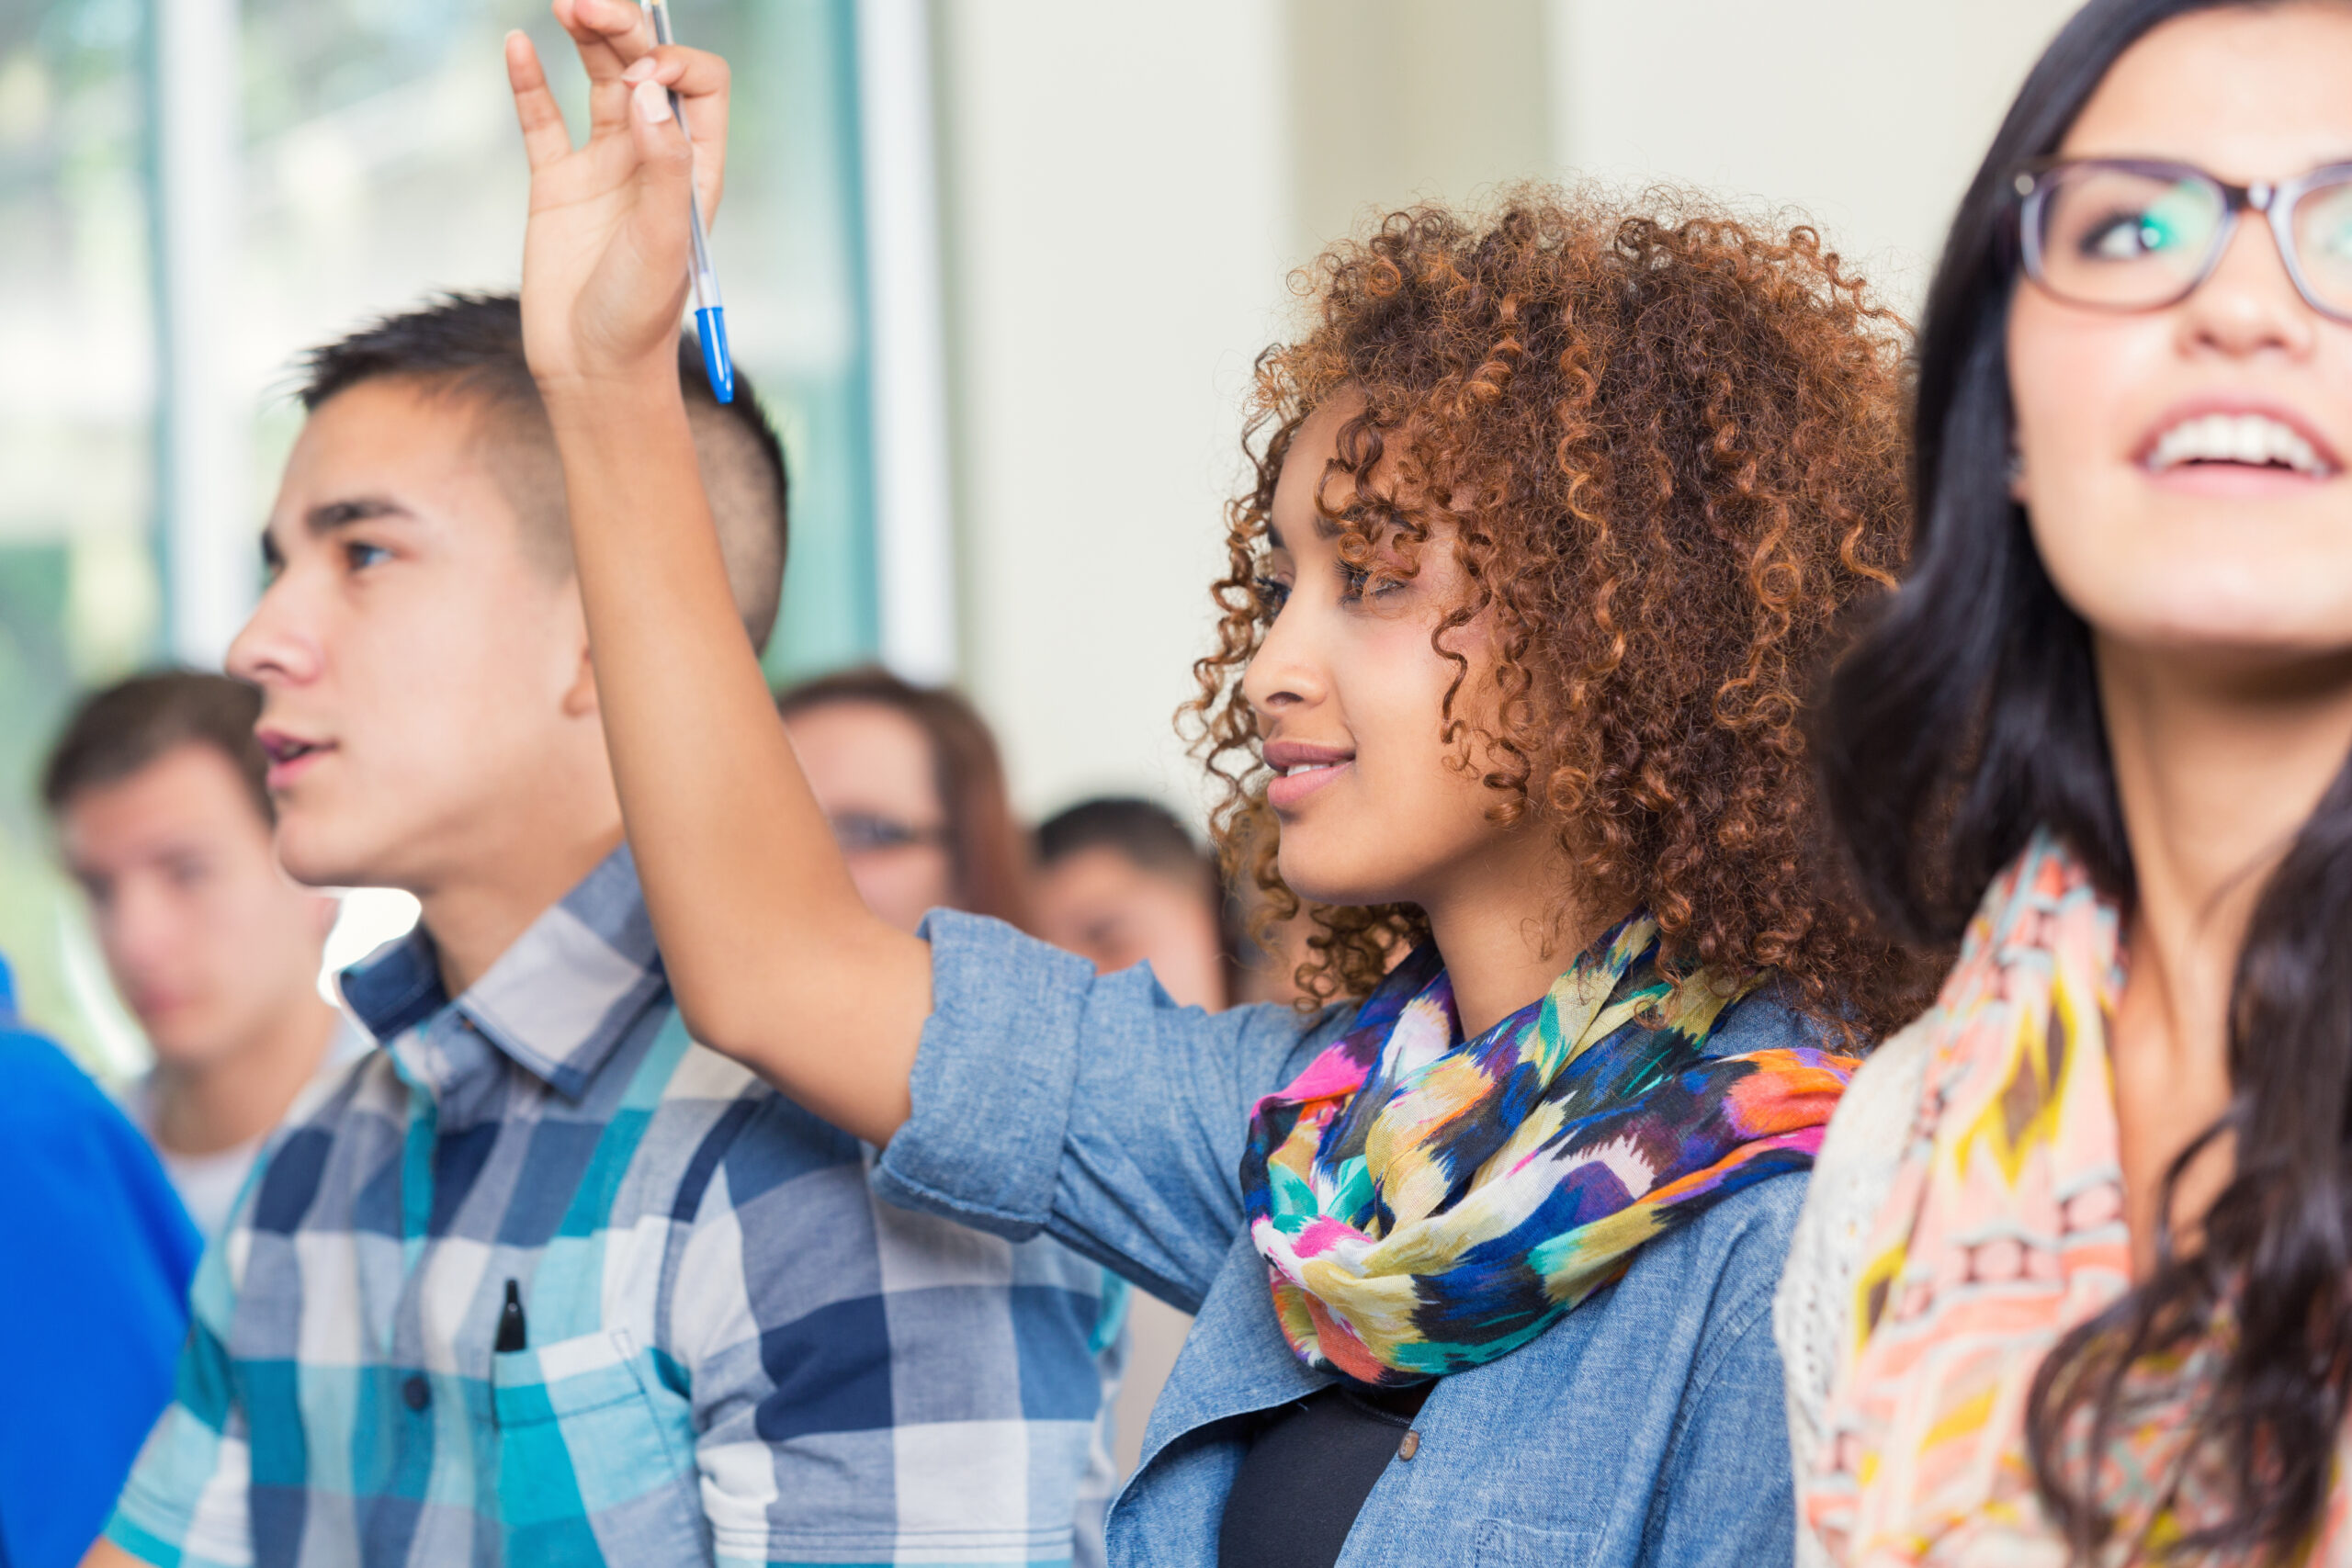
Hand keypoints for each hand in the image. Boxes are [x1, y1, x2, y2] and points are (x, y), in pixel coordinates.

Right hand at [505, 0, 729, 392]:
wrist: (592, 370)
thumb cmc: (640, 318)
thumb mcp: (664, 241)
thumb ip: (664, 165)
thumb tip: (649, 90)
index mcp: (693, 168)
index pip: (699, 87)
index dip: (674, 66)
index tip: (642, 81)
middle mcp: (652, 159)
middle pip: (646, 68)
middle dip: (625, 28)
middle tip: (588, 6)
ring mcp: (603, 167)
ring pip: (599, 80)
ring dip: (587, 37)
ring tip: (566, 6)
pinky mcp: (555, 184)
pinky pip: (542, 119)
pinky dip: (529, 80)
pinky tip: (519, 43)